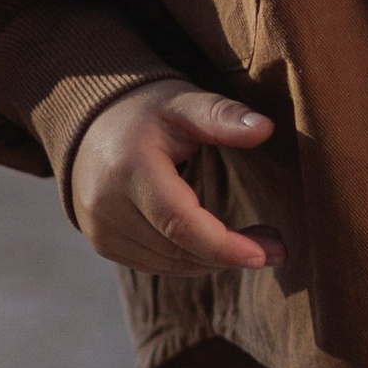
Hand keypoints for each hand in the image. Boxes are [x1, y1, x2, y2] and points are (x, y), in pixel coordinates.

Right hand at [68, 80, 284, 276]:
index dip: (222, 244)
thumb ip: (223, 116)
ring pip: (168, 263)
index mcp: (129, 168)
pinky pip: (155, 264)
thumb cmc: (147, 112)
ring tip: (255, 244)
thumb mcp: (185, 103)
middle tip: (276, 247)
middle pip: (176, 248)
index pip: (178, 221)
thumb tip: (265, 128)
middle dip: (229, 254)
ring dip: (213, 261)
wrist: (91, 124)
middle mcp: (106, 205)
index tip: (264, 254)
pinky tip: (215, 244)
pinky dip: (189, 260)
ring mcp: (100, 229)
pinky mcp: (102, 243)